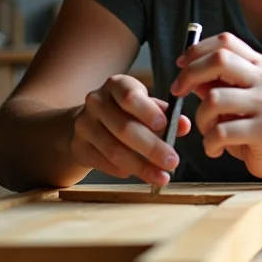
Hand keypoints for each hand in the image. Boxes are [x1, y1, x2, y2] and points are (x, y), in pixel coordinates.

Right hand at [71, 74, 190, 186]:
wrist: (90, 122)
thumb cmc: (127, 112)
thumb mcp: (147, 106)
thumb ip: (166, 114)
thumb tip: (184, 126)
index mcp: (117, 85)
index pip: (130, 96)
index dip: (147, 112)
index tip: (164, 127)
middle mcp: (96, 101)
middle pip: (124, 128)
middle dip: (152, 148)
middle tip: (173, 162)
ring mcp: (83, 124)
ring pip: (114, 150)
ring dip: (141, 166)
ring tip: (161, 177)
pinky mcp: (77, 146)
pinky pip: (102, 162)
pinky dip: (122, 170)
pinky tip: (138, 174)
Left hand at [172, 32, 261, 180]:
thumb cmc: (255, 123)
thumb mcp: (236, 97)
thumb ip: (215, 82)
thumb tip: (186, 69)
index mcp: (258, 66)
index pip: (225, 42)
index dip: (197, 50)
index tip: (181, 65)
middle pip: (220, 60)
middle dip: (190, 74)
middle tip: (178, 92)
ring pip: (214, 99)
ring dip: (201, 119)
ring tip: (208, 131)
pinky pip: (220, 132)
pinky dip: (209, 144)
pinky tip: (215, 148)